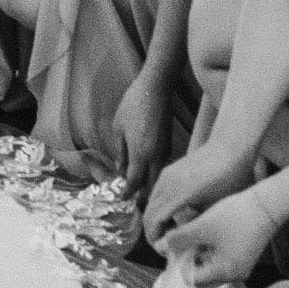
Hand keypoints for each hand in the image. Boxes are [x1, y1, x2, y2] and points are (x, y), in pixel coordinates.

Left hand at [112, 68, 174, 197]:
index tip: (121, 198)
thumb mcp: (118, 129)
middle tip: (131, 198)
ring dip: (149, 183)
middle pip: (151, 185)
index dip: (127, 193)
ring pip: (158, 176)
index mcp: (141, 155)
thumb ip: (121, 152)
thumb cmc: (133, 106)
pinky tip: (145, 170)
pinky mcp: (170, 144)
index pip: (135, 183)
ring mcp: (165, 151)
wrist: (156, 89)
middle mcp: (156, 157)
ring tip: (137, 186)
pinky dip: (154, 172)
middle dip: (141, 194)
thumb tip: (122, 169)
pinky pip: (161, 166)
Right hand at [144, 138, 251, 247]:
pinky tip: (176, 215)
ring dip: (156, 219)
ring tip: (172, 232)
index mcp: (177, 195)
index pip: (152, 222)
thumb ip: (196, 224)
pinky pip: (158, 193)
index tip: (166, 252)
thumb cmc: (229, 178)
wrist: (230, 147)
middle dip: (153, 232)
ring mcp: (165, 175)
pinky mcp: (169, 171)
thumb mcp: (215, 208)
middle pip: (147, 213)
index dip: (155, 240)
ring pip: (151, 203)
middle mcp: (165, 184)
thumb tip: (186, 240)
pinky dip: (160, 207)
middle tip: (168, 246)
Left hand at [160, 186, 280, 287]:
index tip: (170, 249)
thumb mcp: (202, 227)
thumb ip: (179, 239)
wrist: (267, 204)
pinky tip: (201, 232)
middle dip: (187, 259)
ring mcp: (239, 266)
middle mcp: (233, 275)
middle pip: (201, 275)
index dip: (178, 266)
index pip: (192, 280)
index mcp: (224, 273)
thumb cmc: (234, 216)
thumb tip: (159, 247)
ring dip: (196, 252)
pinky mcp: (242, 256)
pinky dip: (208, 248)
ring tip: (188, 233)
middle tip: (178, 240)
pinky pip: (219, 258)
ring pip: (209, 265)